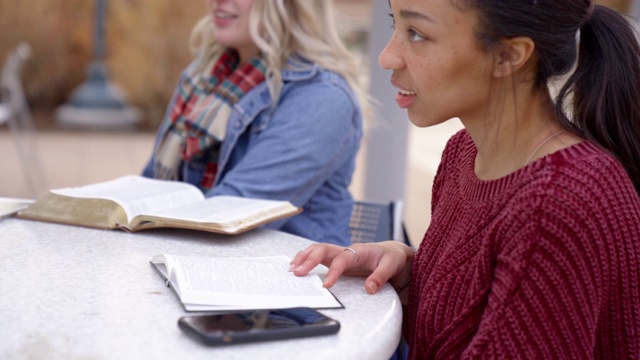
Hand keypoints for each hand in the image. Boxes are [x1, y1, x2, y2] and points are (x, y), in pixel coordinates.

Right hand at [289, 242, 414, 294]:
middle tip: (297, 273)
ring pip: (318, 250)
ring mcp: (340, 254)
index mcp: (359, 250)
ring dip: (304, 257)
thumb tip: (369, 289)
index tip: (325, 285)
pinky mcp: (337, 259)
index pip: (342, 258)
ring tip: (291, 269)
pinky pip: (319, 256)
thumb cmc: (392, 258)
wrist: (393, 253)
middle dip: (309, 259)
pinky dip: (306, 259)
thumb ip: (381, 277)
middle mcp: (347, 250)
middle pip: (323, 249)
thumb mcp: (392, 266)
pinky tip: (297, 267)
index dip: (333, 271)